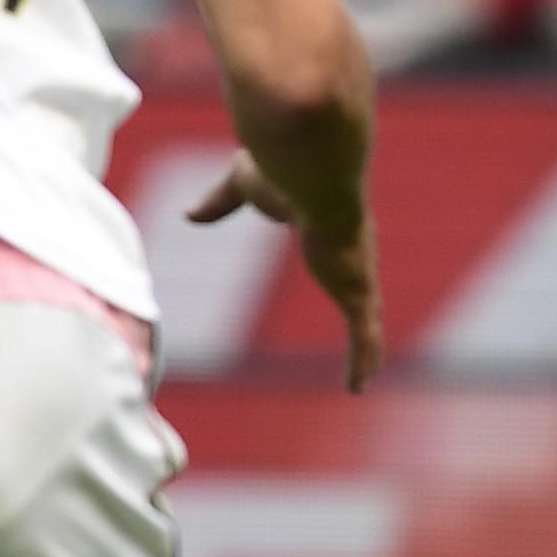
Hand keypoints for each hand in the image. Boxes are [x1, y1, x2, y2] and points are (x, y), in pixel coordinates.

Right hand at [192, 151, 385, 391]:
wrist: (313, 173)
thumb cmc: (281, 171)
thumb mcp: (242, 185)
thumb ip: (219, 201)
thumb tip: (189, 215)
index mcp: (328, 226)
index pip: (337, 252)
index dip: (338, 264)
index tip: (340, 274)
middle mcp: (351, 255)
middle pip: (359, 290)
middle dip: (362, 309)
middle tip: (364, 332)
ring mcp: (358, 275)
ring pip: (366, 320)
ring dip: (366, 347)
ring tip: (367, 373)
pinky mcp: (358, 292)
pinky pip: (363, 334)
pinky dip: (362, 359)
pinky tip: (360, 385)